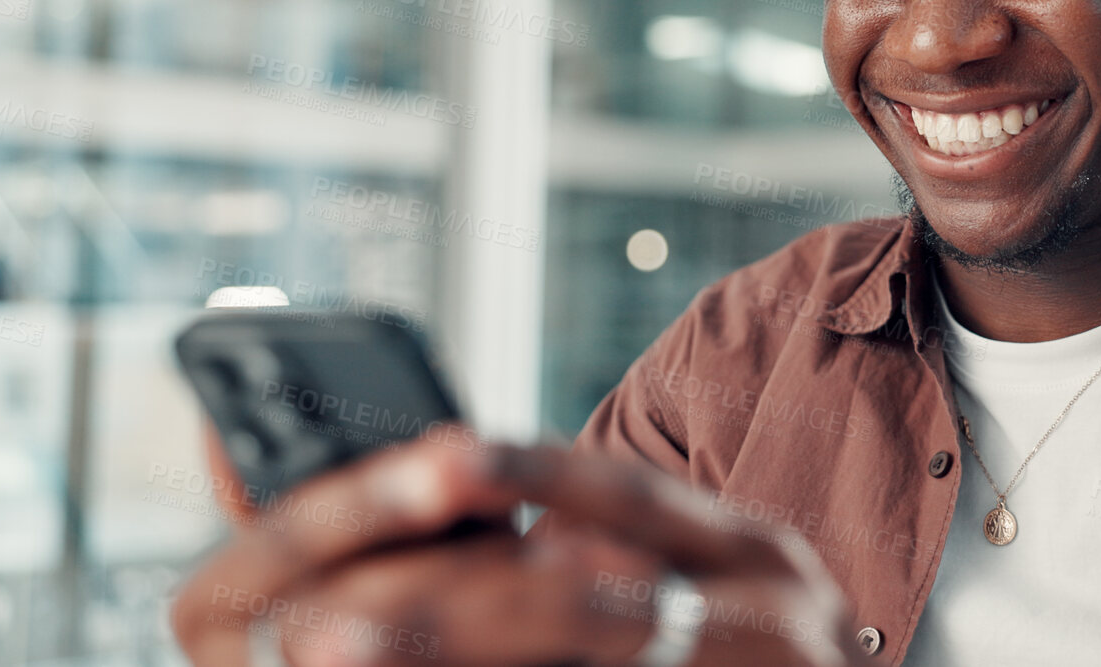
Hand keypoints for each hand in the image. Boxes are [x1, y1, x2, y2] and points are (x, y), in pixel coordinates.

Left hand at [171, 430, 858, 665]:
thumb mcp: (726, 597)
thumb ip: (628, 564)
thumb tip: (510, 530)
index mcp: (757, 556)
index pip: (630, 495)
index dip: (531, 471)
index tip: (430, 453)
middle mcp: (775, 614)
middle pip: (588, 600)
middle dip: (447, 603)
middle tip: (325, 616)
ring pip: (594, 653)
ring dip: (456, 650)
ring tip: (345, 652)